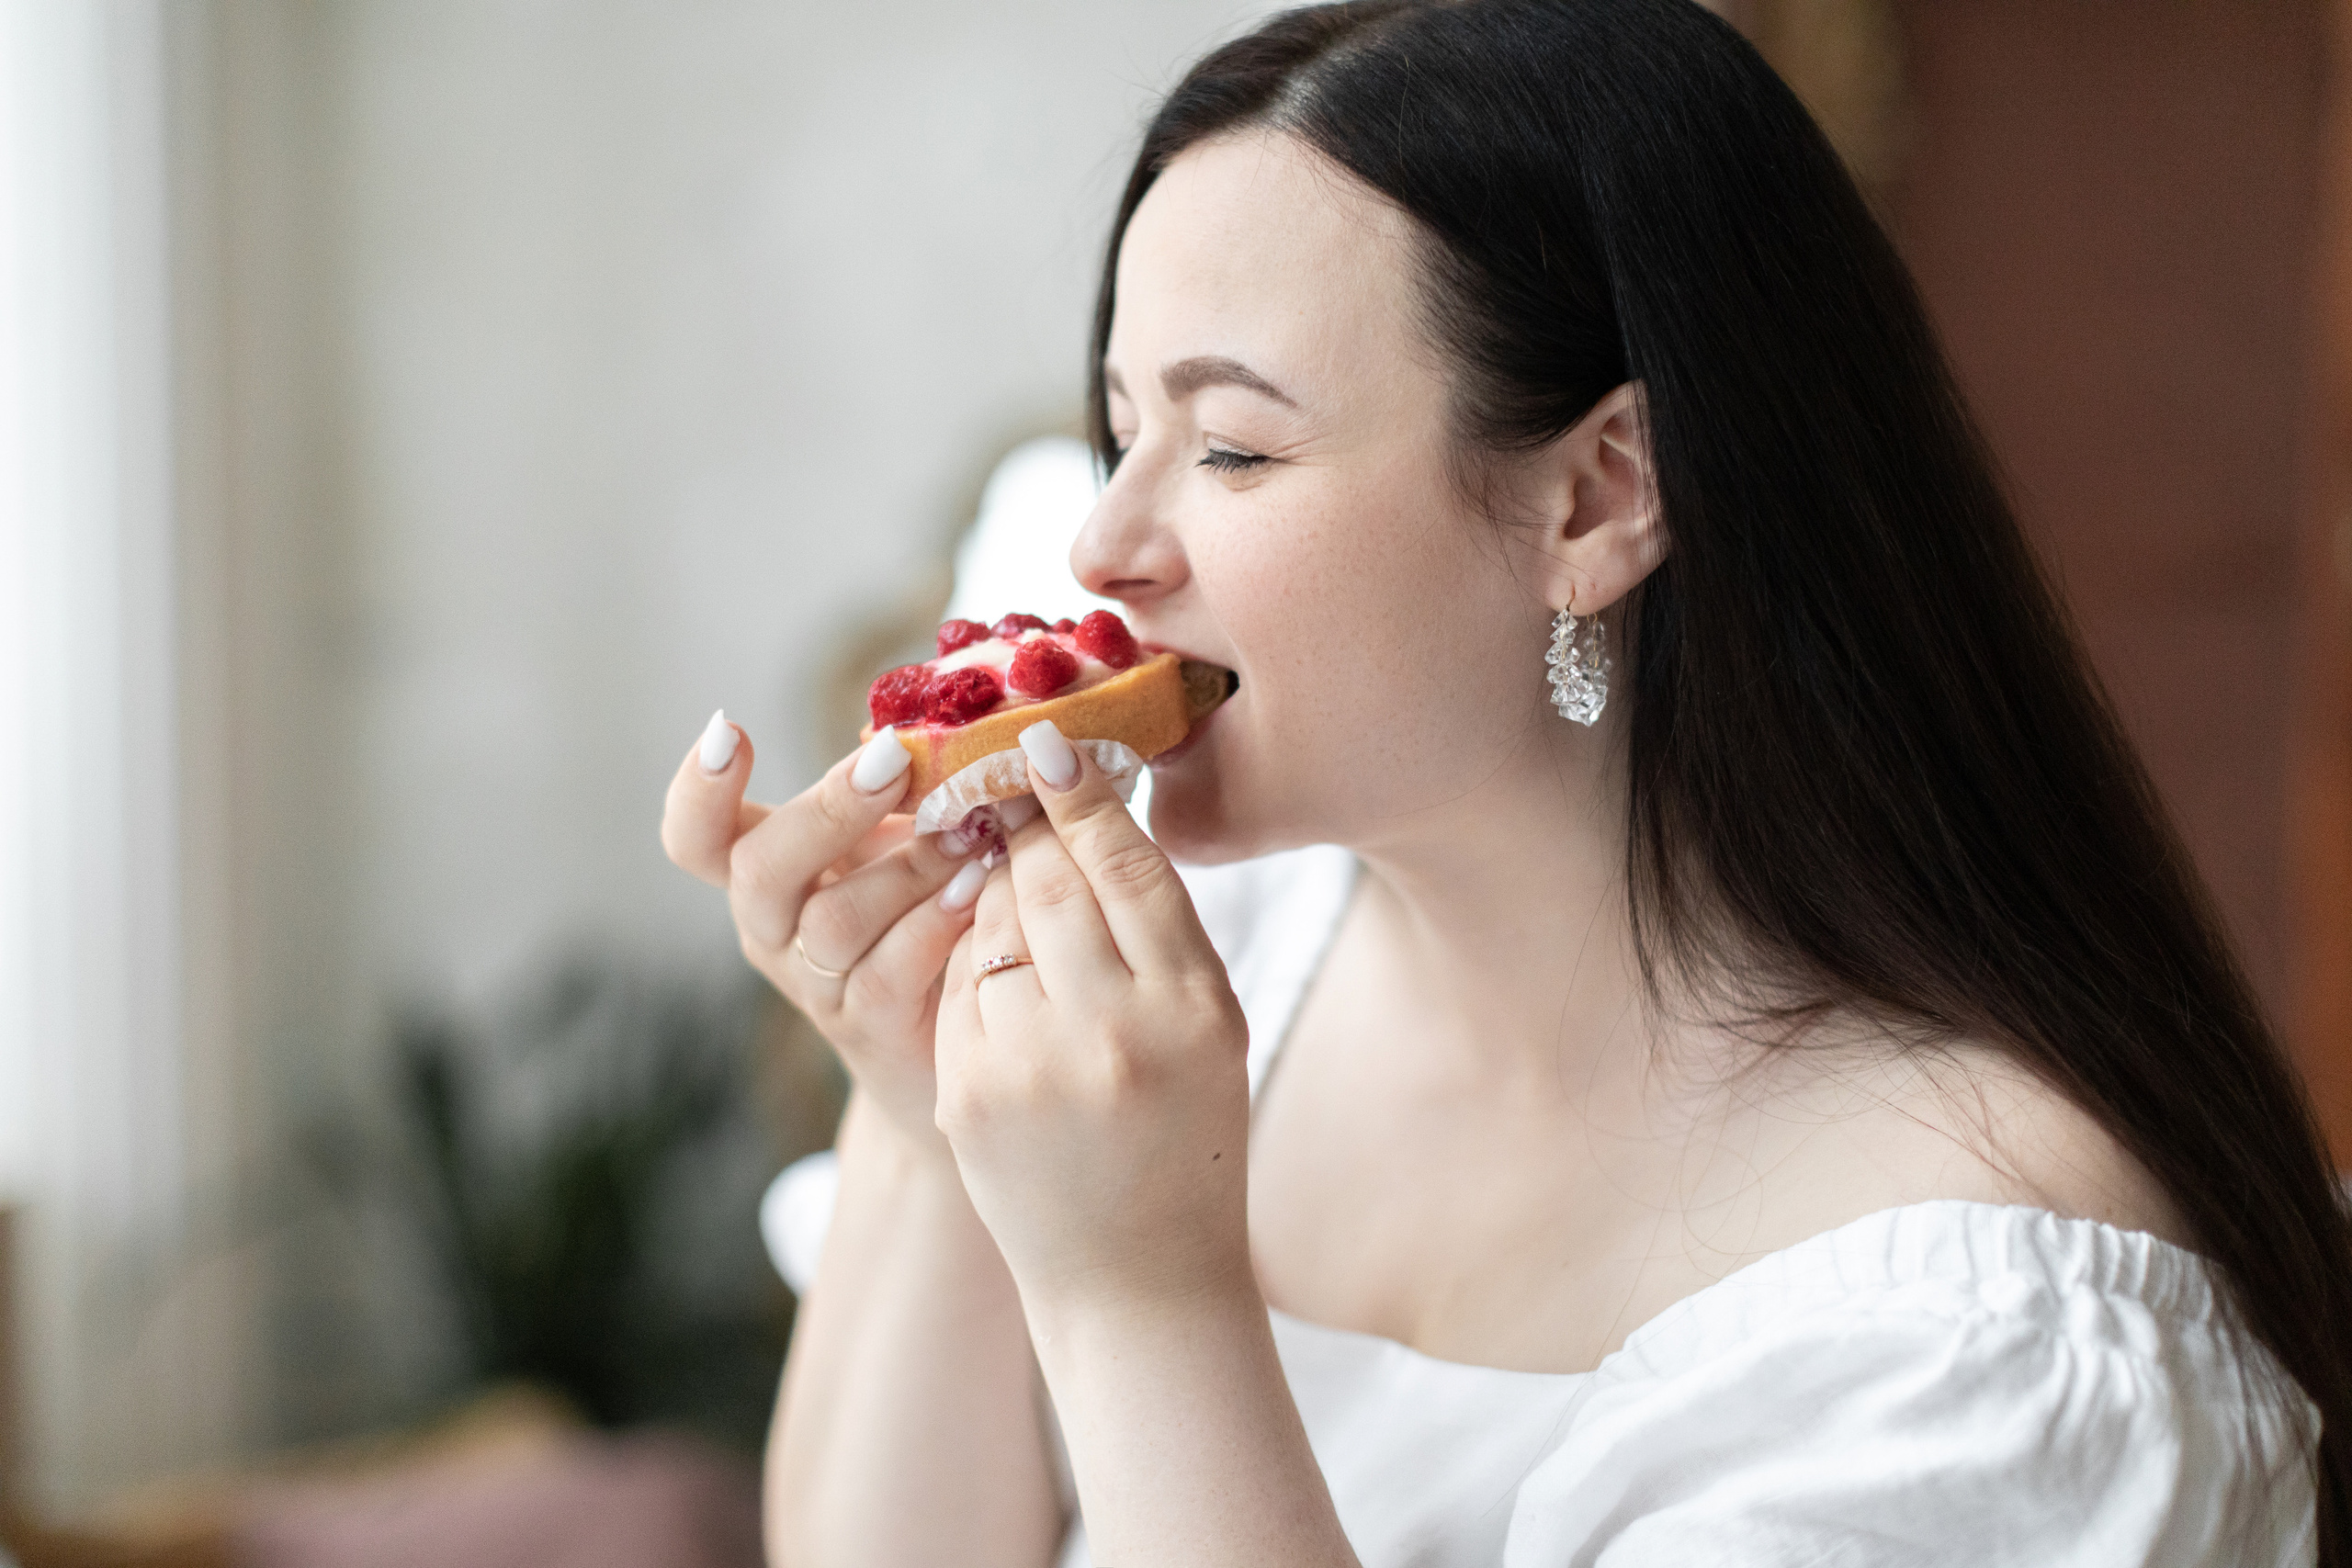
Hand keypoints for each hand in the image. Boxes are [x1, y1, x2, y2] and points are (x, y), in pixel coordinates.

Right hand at [661, 711, 990, 1164]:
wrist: (951, 1044)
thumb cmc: (925, 913)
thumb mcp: (901, 837)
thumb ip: (904, 781)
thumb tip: (946, 701)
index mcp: (766, 870)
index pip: (695, 834)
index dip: (698, 787)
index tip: (731, 729)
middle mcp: (772, 929)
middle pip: (758, 868)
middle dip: (827, 808)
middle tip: (893, 760)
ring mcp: (815, 985)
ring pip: (831, 922)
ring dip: (905, 868)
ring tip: (970, 833)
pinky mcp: (870, 1028)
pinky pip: (888, 972)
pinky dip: (935, 922)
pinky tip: (979, 889)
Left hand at [935, 720, 1255, 1317]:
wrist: (1137, 1273)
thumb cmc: (1185, 1130)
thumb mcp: (1210, 1025)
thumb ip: (1160, 927)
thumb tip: (1090, 809)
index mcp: (1194, 1006)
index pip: (1129, 866)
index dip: (1083, 797)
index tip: (1049, 744)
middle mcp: (1116, 1031)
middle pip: (1049, 881)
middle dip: (1025, 831)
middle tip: (1009, 791)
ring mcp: (1034, 1066)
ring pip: (991, 924)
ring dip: (994, 898)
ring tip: (1014, 904)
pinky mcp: (970, 1095)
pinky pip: (956, 986)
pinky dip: (970, 967)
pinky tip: (1001, 983)